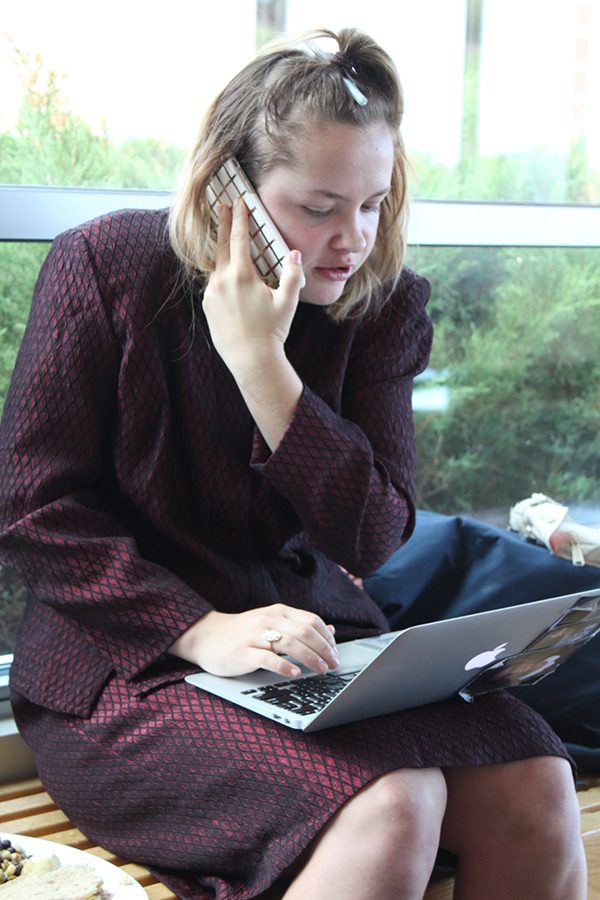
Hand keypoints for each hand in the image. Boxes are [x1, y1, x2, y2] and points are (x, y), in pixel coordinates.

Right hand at [169, 603, 338, 677]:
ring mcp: (255, 635)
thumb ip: (299, 626)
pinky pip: (268, 658)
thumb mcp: (272, 624)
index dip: (327, 638)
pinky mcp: (243, 652)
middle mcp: (268, 620)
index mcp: (278, 612)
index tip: (335, 653)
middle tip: (333, 664)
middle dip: (323, 649)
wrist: (206, 636)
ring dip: (310, 658)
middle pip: (304, 632)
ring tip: (321, 670)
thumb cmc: (242, 633)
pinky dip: (285, 666)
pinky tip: (295, 673)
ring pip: (290, 643)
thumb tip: (330, 631)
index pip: (311, 621)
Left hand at [202, 200, 303, 382]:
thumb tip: (294, 253)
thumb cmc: (272, 331)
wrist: (251, 360)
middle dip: (224, 223)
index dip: (240, 217)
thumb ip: (292, 274)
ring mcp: (211, 294)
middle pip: (221, 245)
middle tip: (222, 205)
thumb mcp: (288, 302)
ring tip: (233, 251)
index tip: (239, 202)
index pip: (239, 237)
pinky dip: (223, 280)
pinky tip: (233, 287)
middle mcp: (222, 281)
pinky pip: (215, 286)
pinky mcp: (207, 306)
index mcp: (241, 275)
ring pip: (218, 268)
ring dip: (225, 257)